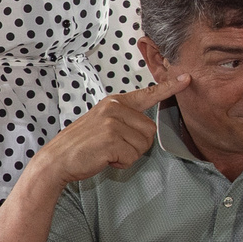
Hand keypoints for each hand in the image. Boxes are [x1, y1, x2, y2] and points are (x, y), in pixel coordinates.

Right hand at [28, 77, 187, 184]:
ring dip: (128, 155)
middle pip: (150, 129)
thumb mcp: (101, 123)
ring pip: (143, 144)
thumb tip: (145, 128)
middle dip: (136, 144)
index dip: (169, 87)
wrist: (57, 159)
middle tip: (112, 147)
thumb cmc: (80, 145)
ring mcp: (113, 122)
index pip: (147, 94)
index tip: (186, 78)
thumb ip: (123, 119)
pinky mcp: (112, 138)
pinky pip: (133, 156)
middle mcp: (115, 108)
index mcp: (114, 102)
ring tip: (106, 152)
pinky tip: (104, 158)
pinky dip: (121, 163)